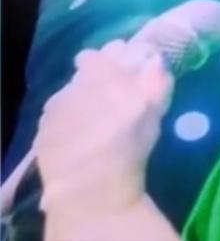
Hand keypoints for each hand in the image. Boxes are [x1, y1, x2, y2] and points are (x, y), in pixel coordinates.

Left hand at [34, 40, 173, 214]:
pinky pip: (57, 113)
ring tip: (96, 120)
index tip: (128, 70)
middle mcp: (75, 83)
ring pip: (72, 90)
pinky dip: (68, 119)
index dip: (118, 57)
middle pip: (88, 67)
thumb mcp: (154, 112)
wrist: (92, 190)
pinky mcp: (43, 128)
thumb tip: (155, 60)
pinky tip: (79, 137)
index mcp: (102, 72)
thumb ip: (156, 80)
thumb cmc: (130, 147)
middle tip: (116, 95)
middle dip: (101, 76)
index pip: (108, 50)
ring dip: (83, 97)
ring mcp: (56, 105)